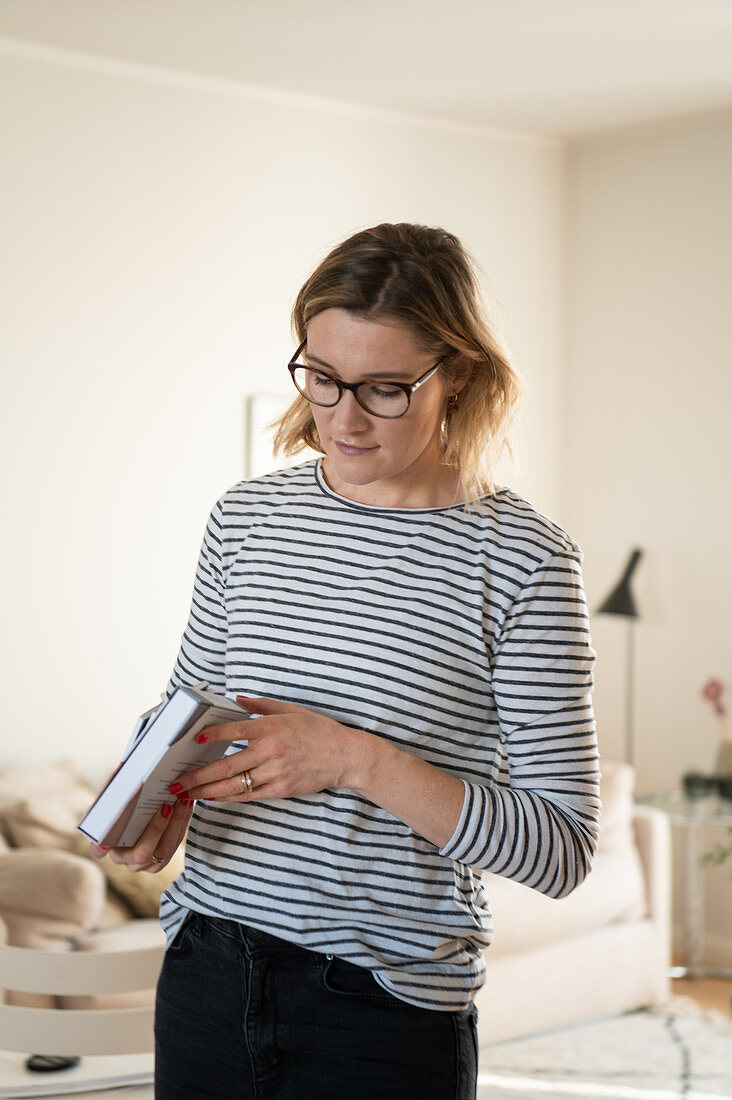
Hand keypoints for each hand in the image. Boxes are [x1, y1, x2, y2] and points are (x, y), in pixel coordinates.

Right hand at [89, 798, 193, 872]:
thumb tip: (130, 776)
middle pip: (139, 854)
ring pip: (162, 851)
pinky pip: (173, 847)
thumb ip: (119, 792)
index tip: (105, 841)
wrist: (140, 812)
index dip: (101, 847)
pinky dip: (181, 825)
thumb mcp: (118, 796)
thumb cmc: (125, 802)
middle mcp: (120, 858)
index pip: (97, 849)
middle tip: (165, 806)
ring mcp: (139, 864)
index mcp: (101, 844)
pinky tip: (186, 805)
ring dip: (176, 824)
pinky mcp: (157, 863)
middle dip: (156, 829)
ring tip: (182, 801)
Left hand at [177, 696, 366, 803]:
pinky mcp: (280, 790)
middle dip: (197, 775)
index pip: (233, 730)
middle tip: (176, 781)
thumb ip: (261, 706)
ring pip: (233, 785)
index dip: (211, 735)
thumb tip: (237, 699)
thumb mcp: (291, 710)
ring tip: (187, 794)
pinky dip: (228, 798)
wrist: (345, 756)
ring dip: (206, 791)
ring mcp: (274, 773)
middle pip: (225, 766)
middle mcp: (270, 751)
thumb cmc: (319, 731)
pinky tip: (212, 798)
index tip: (193, 738)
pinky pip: (249, 796)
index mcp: (271, 728)